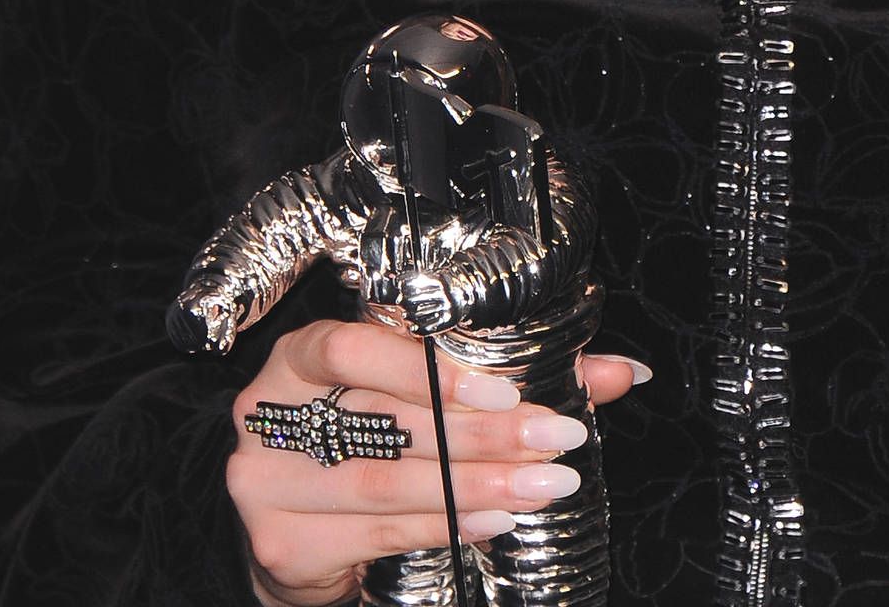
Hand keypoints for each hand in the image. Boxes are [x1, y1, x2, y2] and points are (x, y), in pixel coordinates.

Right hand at [229, 316, 646, 606]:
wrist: (296, 522)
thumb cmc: (367, 432)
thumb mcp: (417, 386)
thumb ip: (512, 374)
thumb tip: (620, 372)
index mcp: (301, 353)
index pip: (356, 345)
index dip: (431, 368)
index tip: (508, 390)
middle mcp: (271, 411)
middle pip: (389, 421)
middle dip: (484, 435)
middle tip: (555, 443)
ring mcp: (268, 482)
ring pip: (388, 481)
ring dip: (476, 485)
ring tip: (540, 486)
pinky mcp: (283, 544)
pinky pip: (379, 533)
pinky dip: (445, 525)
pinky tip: (493, 519)